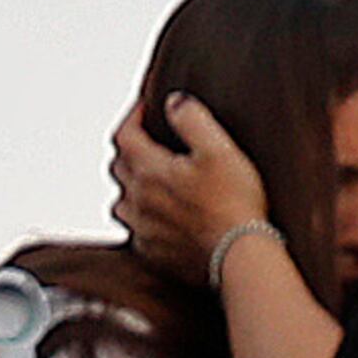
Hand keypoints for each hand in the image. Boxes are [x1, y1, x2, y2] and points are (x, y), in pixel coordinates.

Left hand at [111, 95, 270, 277]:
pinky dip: (142, 215)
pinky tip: (159, 214)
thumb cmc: (233, 204)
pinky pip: (134, 228)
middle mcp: (137, 201)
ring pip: (122, 200)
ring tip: (150, 177)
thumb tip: (174, 102)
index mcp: (149, 172)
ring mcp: (141, 229)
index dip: (132, 116)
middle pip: (119, 166)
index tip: (144, 107)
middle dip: (131, 147)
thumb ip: (192, 120)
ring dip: (131, 184)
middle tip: (149, 138)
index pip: (125, 136)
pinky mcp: (151, 252)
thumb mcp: (218, 149)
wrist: (238, 255)